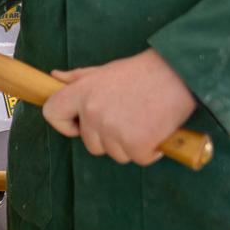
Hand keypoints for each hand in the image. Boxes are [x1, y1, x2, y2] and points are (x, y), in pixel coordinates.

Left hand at [42, 48, 196, 165]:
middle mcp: (93, 112)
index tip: (81, 125)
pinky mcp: (136, 144)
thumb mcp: (106, 71)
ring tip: (144, 120)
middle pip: (91, 144)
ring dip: (131, 144)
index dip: (65, 124)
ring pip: (116, 154)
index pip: (53, 114)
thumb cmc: (142, 72)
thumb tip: (55, 76)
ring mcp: (114, 130)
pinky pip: (139, 158)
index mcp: (82, 92)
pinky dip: (150, 150)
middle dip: (109, 138)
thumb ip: (79, 78)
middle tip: (129, 117)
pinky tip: (157, 130)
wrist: (177, 73)